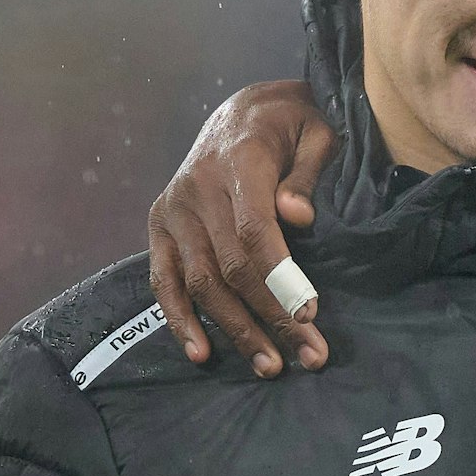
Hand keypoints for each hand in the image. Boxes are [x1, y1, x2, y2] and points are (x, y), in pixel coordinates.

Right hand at [147, 79, 336, 376]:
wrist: (243, 109)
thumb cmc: (291, 125)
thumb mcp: (316, 132)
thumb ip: (308, 173)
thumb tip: (299, 217)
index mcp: (238, 165)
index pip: (253, 232)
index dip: (280, 277)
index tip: (310, 314)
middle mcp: (196, 190)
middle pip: (230, 267)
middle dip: (269, 317)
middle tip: (308, 356)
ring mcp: (173, 211)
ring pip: (200, 282)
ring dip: (234, 329)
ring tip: (270, 365)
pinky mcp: (159, 226)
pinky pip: (164, 280)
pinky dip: (179, 319)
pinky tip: (200, 353)